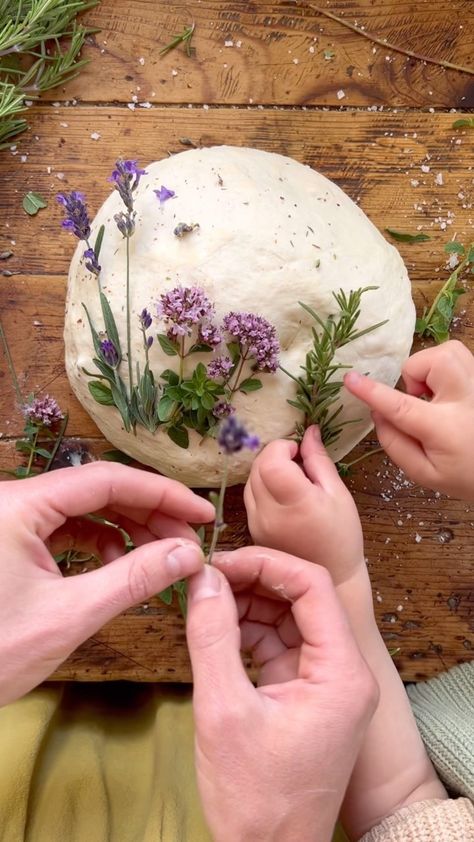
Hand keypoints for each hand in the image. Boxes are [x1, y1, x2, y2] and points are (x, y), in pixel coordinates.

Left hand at [0, 462, 213, 705]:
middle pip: (98, 490)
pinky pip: (66, 528)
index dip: (161, 494)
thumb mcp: (69, 615)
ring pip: (85, 508)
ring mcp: (12, 520)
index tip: (202, 515)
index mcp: (19, 506)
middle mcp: (14, 502)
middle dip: (148, 514)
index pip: (106, 480)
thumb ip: (133, 579)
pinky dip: (101, 543)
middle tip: (189, 543)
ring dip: (128, 529)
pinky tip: (122, 566)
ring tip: (162, 559)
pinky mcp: (12, 540)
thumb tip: (189, 555)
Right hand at [186, 548, 377, 841]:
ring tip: (205, 601)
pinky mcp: (306, 695)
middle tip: (206, 579)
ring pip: (289, 619)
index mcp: (341, 673)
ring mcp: (326, 684)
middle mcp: (343, 672)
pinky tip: (216, 628)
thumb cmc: (254, 797)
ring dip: (248, 606)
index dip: (266, 564)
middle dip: (253, 582)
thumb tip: (201, 579)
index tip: (221, 562)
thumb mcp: (223, 710)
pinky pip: (280, 646)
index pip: (313, 587)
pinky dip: (248, 633)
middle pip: (302, 599)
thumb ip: (212, 637)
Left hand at [244, 426, 364, 584]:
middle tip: (295, 460)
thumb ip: (319, 461)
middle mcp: (270, 513)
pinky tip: (283, 495)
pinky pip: (249, 498)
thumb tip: (309, 431)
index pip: (270, 462)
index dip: (280, 447)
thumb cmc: (342, 536)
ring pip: (249, 482)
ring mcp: (257, 524)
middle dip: (272, 455)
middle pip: (256, 469)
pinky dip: (262, 487)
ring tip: (291, 479)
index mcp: (296, 503)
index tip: (297, 450)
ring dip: (265, 470)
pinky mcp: (251, 531)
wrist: (333, 580)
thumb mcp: (338, 494)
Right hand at [344, 340, 473, 499]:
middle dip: (415, 376)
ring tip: (439, 398)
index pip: (401, 406)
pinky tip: (454, 396)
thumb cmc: (466, 476)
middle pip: (430, 361)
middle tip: (422, 403)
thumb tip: (377, 413)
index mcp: (446, 429)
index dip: (372, 392)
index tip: (349, 379)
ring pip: (446, 351)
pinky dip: (448, 371)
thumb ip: (395, 444)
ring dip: (432, 372)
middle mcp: (467, 398)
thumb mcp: (426, 474)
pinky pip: (460, 356)